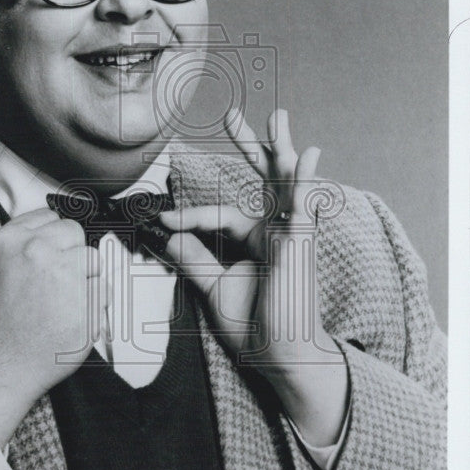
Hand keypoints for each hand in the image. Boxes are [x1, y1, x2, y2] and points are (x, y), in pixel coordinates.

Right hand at [0, 208, 100, 447]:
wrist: (0, 362)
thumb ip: (25, 243)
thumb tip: (56, 232)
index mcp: (11, 240)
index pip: (51, 217)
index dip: (54, 239)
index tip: (52, 255)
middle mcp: (37, 252)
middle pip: (75, 233)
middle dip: (72, 254)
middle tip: (59, 280)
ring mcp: (63, 276)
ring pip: (95, 259)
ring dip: (87, 277)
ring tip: (65, 300)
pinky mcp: (85, 302)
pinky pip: (104, 289)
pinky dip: (95, 304)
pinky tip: (73, 315)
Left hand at [160, 109, 347, 446]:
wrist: (278, 354)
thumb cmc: (254, 326)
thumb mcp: (213, 287)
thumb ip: (193, 259)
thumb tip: (166, 234)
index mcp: (254, 240)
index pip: (217, 214)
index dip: (188, 216)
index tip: (162, 220)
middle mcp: (273, 231)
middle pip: (261, 180)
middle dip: (248, 147)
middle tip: (232, 114)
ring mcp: (289, 235)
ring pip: (283, 184)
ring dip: (279, 150)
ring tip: (278, 118)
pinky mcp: (299, 244)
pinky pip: (302, 206)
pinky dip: (303, 181)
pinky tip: (308, 155)